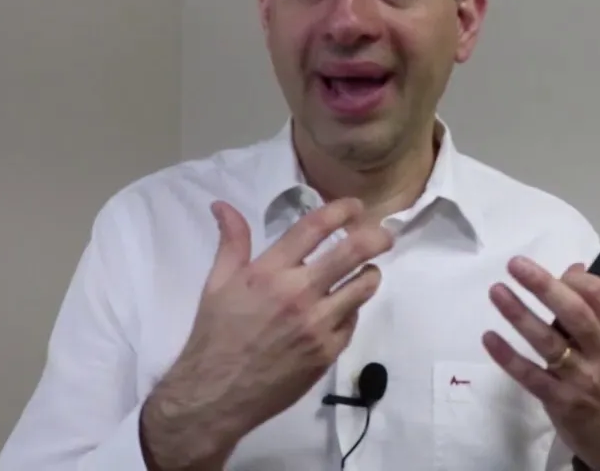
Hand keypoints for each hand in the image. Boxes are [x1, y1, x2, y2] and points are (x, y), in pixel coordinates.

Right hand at [139, 198, 392, 469]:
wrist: (216, 394)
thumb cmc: (215, 335)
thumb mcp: (217, 284)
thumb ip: (231, 242)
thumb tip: (223, 204)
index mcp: (270, 272)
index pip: (315, 228)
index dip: (342, 210)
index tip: (355, 207)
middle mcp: (298, 293)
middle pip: (352, 253)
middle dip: (376, 237)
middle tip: (384, 234)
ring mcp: (317, 324)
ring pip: (363, 287)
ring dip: (369, 274)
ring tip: (366, 271)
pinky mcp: (328, 351)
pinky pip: (353, 320)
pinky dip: (352, 309)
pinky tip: (343, 308)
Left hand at [482, 258, 599, 470]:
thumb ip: (598, 308)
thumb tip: (573, 269)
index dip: (578, 279)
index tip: (557, 271)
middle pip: (575, 314)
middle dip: (544, 286)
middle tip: (516, 266)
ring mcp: (581, 378)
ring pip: (549, 342)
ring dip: (520, 315)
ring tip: (497, 292)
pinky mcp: (561, 401)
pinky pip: (531, 376)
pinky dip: (509, 357)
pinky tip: (490, 338)